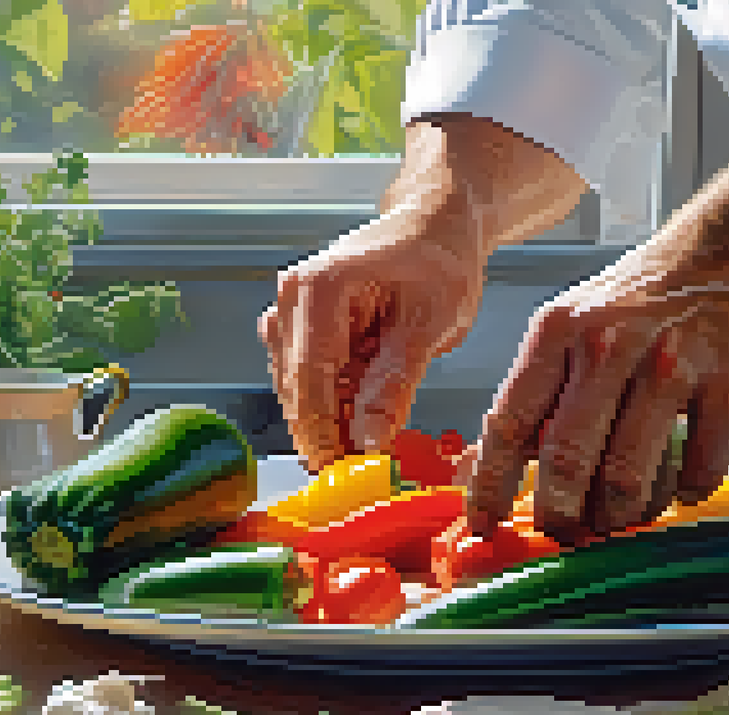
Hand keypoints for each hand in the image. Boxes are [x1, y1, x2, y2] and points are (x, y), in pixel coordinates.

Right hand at [259, 218, 485, 472]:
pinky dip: (332, 403)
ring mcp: (290, 310)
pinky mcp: (298, 327)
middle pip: (296, 384)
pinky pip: (307, 377)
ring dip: (328, 420)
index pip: (310, 373)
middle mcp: (292, 296)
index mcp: (320, 286)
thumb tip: (372, 439)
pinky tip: (361, 419)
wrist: (434, 227)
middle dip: (324, 432)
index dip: (323, 428)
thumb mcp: (431, 323)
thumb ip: (397, 381)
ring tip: (367, 449)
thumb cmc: (438, 261)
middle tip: (357, 474)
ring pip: (296, 386)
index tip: (342, 469)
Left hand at [464, 260, 728, 545]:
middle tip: (564, 534)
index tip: (483, 526)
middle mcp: (610, 345)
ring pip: (628, 477)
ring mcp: (674, 366)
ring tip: (619, 519)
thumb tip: (476, 467)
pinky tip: (680, 482)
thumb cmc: (646, 303)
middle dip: (558, 514)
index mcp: (559, 331)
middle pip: (565, 458)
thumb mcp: (572, 328)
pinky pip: (696, 473)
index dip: (490, 486)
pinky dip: (683, 494)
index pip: (509, 423)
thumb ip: (529, 396)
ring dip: (617, 516)